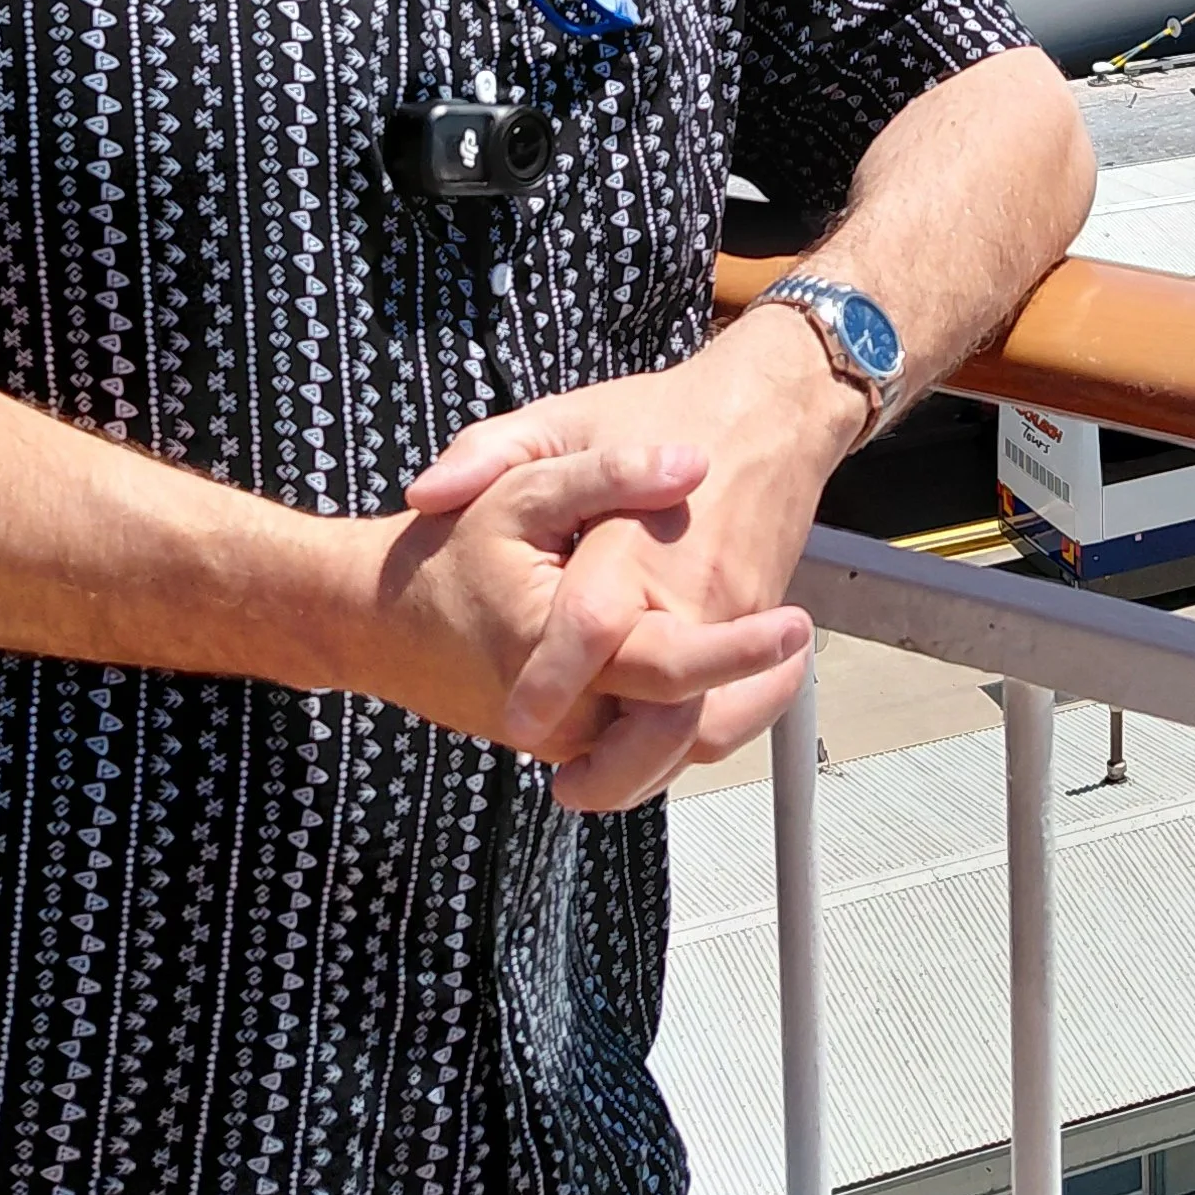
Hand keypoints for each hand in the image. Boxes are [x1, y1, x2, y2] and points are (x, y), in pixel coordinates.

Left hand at [406, 319, 858, 807]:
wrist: (769, 409)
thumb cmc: (659, 410)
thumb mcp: (564, 415)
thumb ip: (488, 452)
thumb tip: (424, 495)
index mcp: (633, 539)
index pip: (592, 626)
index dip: (553, 683)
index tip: (516, 724)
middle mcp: (689, 587)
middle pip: (663, 700)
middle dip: (614, 763)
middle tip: (562, 785)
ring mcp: (733, 612)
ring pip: (705, 722)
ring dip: (655, 769)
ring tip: (594, 784)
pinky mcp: (758, 624)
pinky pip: (735, 706)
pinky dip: (695, 742)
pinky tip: (648, 751)